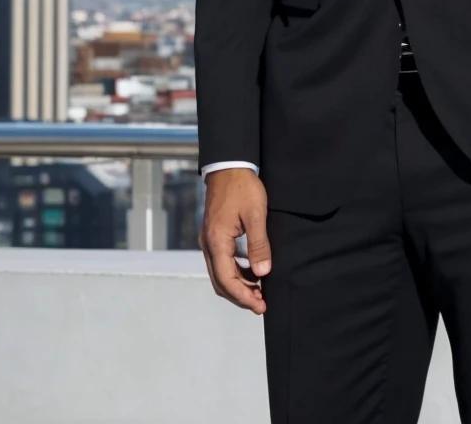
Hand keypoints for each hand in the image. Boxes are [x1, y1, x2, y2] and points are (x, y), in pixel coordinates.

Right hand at [199, 168, 270, 314]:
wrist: (228, 166)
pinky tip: (252, 271)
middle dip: (240, 296)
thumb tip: (262, 274)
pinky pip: (222, 261)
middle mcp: (208, 244)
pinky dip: (236, 271)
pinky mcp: (214, 235)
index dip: (243, 297)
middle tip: (261, 304)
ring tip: (259, 290)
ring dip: (238, 285)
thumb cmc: (242, 187)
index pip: (226, 280)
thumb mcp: (256, 214)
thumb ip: (258, 245)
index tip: (260, 305)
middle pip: (220, 282)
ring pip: (220, 273)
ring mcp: (209, 240)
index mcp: (216, 241)